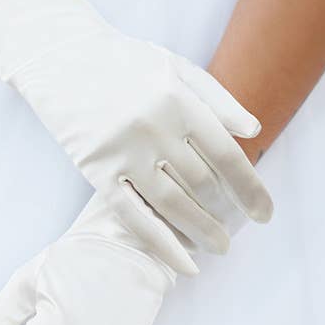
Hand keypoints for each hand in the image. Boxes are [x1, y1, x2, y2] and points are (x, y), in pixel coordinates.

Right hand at [0, 0, 271, 273]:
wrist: (60, 58)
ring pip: (173, 205)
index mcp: (179, 100)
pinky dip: (163, 245)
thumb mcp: (175, 66)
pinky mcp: (97, 170)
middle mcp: (155, 127)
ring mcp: (124, 151)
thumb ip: (217, 98)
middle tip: (235, 231)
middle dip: (226, 214)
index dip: (251, 189)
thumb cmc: (123, 62)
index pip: (227, 156)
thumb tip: (254, 133)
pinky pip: (135, 216)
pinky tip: (186, 266)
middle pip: (203, 184)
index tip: (265, 214)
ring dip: (202, 232)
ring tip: (220, 248)